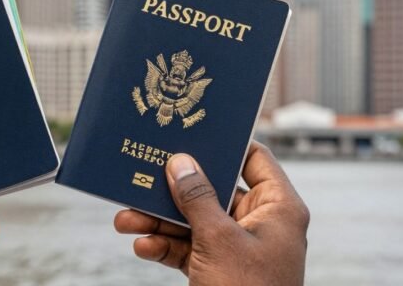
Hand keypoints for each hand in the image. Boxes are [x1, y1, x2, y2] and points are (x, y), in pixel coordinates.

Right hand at [114, 142, 308, 285]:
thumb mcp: (218, 240)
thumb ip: (197, 197)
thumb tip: (180, 161)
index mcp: (277, 209)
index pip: (254, 159)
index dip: (225, 143)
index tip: (190, 131)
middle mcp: (259, 224)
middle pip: (213, 191)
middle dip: (173, 190)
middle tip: (142, 177)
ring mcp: (238, 249)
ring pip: (194, 222)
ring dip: (158, 221)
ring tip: (125, 219)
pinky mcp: (218, 270)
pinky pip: (188, 249)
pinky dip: (165, 247)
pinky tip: (141, 245)